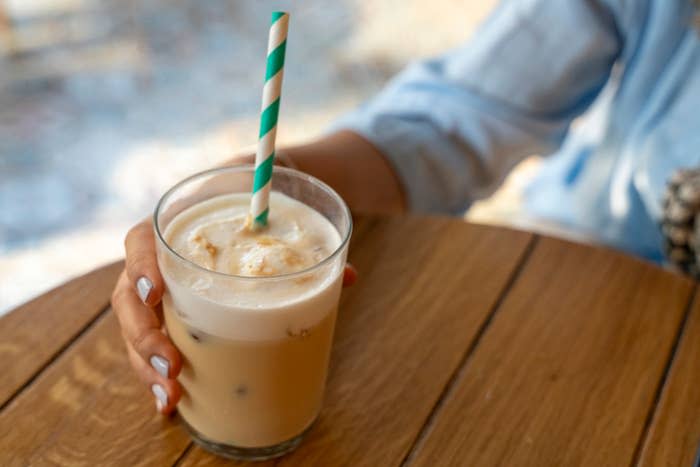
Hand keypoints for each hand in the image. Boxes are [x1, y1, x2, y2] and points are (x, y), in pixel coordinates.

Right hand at [111, 220, 356, 413]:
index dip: (141, 266)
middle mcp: (161, 263)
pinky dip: (157, 375)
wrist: (257, 205)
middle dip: (144, 337)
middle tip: (173, 364)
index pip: (140, 241)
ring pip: (137, 330)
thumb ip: (302, 233)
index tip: (158, 293)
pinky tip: (169, 403)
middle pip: (129, 298)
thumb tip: (348, 278)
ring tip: (170, 396)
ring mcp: (164, 294)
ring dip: (148, 366)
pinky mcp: (174, 318)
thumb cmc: (258, 203)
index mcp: (176, 228)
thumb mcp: (276, 206)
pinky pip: (153, 345)